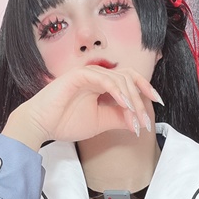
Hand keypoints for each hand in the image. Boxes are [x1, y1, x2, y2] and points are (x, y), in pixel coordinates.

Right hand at [2, 66, 162, 149]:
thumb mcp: (100, 122)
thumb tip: (138, 121)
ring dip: (131, 100)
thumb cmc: (64, 122)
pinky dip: (117, 92)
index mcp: (101, 84)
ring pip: (119, 79)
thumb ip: (118, 118)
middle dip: (141, 98)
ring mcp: (87, 73)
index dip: (145, 89)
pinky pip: (104, 79)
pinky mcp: (78, 75)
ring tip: (135, 119)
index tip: (158, 103)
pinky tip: (124, 106)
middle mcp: (96, 75)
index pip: (129, 79)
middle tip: (145, 121)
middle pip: (129, 77)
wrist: (40, 125)